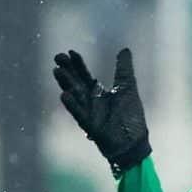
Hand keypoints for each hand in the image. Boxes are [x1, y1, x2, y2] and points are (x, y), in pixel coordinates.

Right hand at [52, 48, 151, 175]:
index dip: (77, 64)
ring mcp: (88, 113)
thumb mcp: (128, 87)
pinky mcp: (90, 125)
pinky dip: (72, 105)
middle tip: (57, 57)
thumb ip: (124, 69)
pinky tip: (64, 95)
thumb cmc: (130, 117)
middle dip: (67, 70)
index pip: (84, 75)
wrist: (134, 142)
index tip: (70, 51)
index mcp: (97, 92)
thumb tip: (124, 49)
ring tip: (57, 71)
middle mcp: (90, 101)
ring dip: (65, 84)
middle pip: (75, 82)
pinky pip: (79, 114)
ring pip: (74, 95)